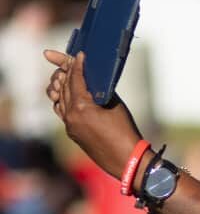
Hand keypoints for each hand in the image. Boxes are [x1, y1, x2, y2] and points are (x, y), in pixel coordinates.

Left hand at [44, 49, 144, 176]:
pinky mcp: (71, 132)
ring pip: (58, 99)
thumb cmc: (126, 131)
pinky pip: (62, 111)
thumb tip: (93, 80)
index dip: (75, 64)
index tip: (78, 55)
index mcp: (82, 107)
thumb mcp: (116, 106)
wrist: (126, 159)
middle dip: (64, 71)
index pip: (75, 79)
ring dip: (61, 86)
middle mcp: (70, 115)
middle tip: (66, 60)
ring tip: (64, 75)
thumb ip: (101, 91)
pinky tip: (67, 94)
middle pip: (63, 87)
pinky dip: (63, 100)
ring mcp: (69, 125)